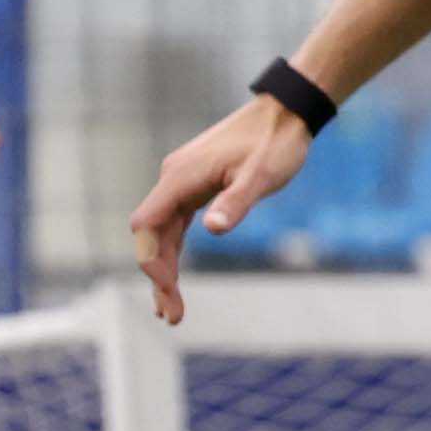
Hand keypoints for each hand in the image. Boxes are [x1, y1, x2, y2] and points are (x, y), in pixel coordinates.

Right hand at [128, 94, 313, 324]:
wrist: (284, 114)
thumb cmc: (275, 143)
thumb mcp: (260, 177)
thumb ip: (235, 203)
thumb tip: (213, 230)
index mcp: (180, 178)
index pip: (146, 226)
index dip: (151, 261)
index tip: (167, 291)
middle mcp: (173, 179)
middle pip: (151, 235)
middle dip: (159, 277)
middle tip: (173, 316)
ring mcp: (181, 182)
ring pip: (161, 232)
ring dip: (165, 268)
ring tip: (172, 308)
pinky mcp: (194, 185)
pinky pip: (175, 223)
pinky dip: (174, 250)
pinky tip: (176, 274)